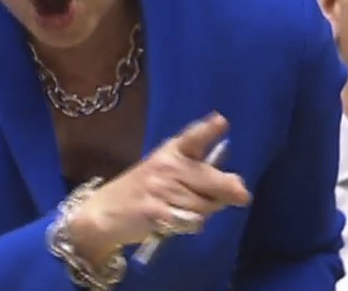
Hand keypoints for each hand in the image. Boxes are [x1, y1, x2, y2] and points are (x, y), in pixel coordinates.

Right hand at [68, 112, 250, 263]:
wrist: (103, 213)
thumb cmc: (143, 191)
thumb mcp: (167, 173)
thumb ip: (200, 177)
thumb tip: (239, 189)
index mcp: (171, 151)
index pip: (193, 138)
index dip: (208, 130)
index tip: (221, 121)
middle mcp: (167, 165)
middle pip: (210, 178)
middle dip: (229, 190)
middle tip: (243, 196)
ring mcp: (160, 188)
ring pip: (204, 205)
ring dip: (203, 213)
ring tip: (186, 211)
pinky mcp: (155, 211)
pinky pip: (190, 222)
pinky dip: (190, 226)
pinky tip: (178, 222)